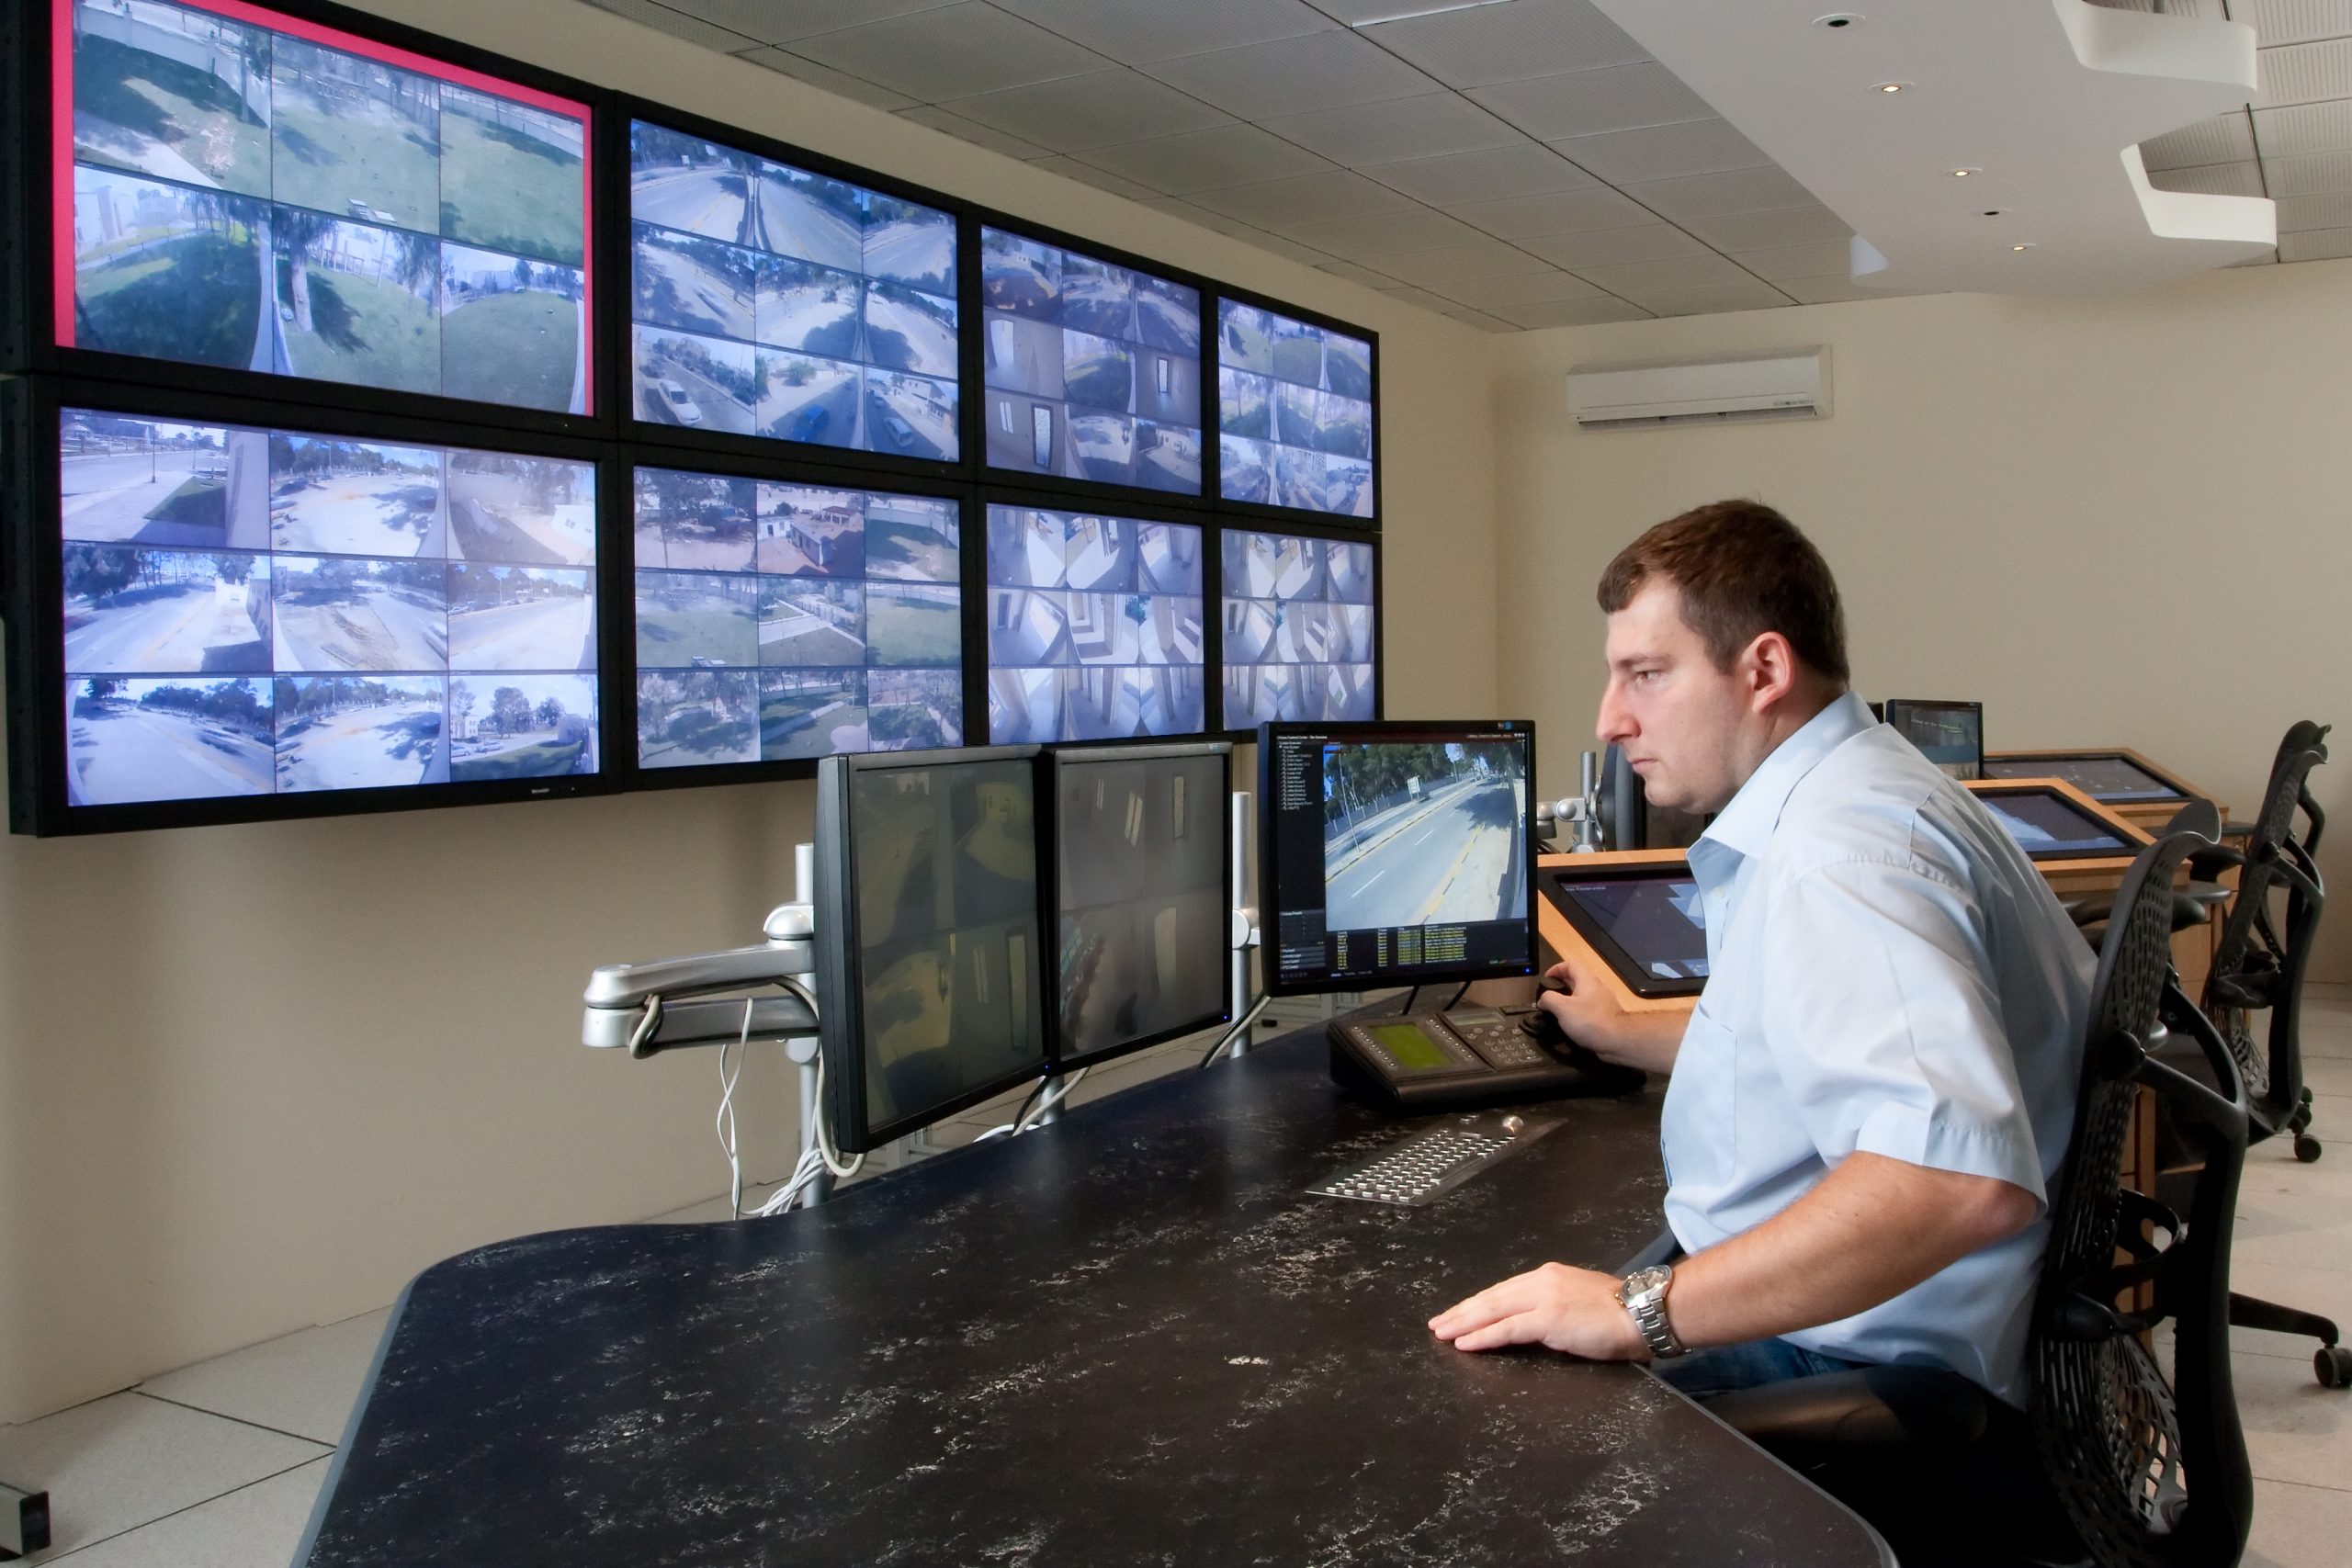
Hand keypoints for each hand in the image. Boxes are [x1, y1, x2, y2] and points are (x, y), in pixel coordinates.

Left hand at [1427, 1262, 1648, 1359]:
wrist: (1643, 1312)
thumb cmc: (1620, 1313)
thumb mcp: (1578, 1303)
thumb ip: (1554, 1308)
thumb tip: (1532, 1323)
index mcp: (1548, 1276)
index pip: (1504, 1290)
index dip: (1478, 1303)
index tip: (1459, 1312)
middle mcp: (1541, 1281)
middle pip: (1491, 1297)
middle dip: (1462, 1311)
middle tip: (1437, 1324)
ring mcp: (1543, 1298)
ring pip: (1492, 1310)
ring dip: (1464, 1323)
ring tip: (1442, 1333)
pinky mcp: (1548, 1318)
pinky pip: (1506, 1328)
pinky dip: (1483, 1336)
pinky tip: (1464, 1343)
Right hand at [1538, 950, 1633, 1059]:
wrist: (1617, 1040)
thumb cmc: (1590, 1020)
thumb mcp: (1562, 1008)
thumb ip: (1548, 999)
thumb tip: (1542, 1000)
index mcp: (1586, 980)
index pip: (1570, 964)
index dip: (1555, 969)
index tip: (1545, 980)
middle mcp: (1596, 987)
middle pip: (1576, 979)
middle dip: (1559, 986)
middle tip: (1548, 998)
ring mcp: (1602, 1001)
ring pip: (1581, 995)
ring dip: (1568, 1000)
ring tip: (1556, 1012)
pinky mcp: (1605, 1015)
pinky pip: (1588, 1008)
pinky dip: (1577, 1012)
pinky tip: (1571, 1023)